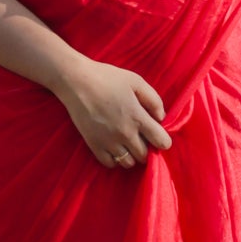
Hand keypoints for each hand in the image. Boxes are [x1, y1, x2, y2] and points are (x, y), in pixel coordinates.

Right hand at [57, 56, 172, 169]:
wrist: (76, 81)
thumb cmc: (107, 78)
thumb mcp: (136, 81)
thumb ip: (154, 100)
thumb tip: (161, 118)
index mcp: (138, 117)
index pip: (161, 141)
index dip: (164, 141)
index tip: (159, 136)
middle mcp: (125, 134)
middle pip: (144, 155)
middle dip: (147, 149)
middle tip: (142, 139)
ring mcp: (108, 142)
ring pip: (128, 163)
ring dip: (132, 156)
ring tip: (128, 144)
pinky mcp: (93, 145)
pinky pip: (110, 164)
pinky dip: (115, 160)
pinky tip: (115, 148)